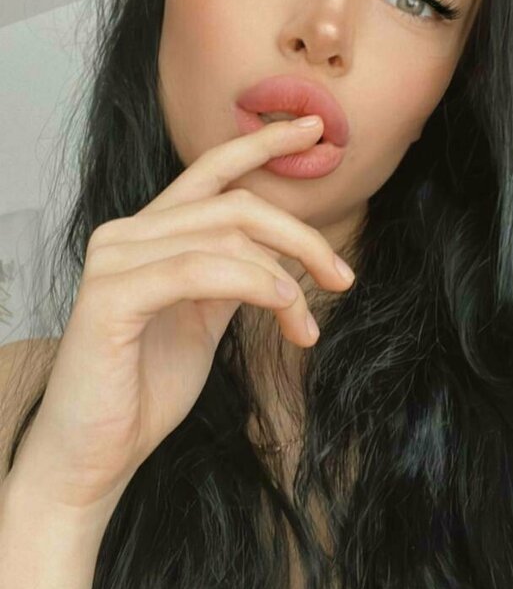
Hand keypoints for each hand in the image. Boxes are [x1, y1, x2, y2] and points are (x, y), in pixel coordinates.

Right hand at [8, 117, 354, 516]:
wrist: (93, 457)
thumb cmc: (145, 390)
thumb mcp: (202, 321)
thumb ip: (230, 278)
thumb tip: (279, 258)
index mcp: (149, 234)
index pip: (211, 172)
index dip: (263, 144)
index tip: (314, 131)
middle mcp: (126, 234)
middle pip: (234, 206)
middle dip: (300, 237)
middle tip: (342, 278)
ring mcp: (114, 261)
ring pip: (223, 234)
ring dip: (283, 276)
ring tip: (307, 325)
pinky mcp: (110, 297)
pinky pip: (197, 270)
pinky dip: (252, 283)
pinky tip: (285, 308)